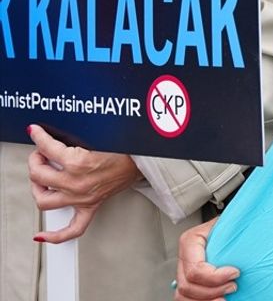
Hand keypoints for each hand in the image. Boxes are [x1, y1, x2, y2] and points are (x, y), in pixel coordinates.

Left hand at [27, 125, 141, 242]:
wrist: (142, 161)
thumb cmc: (124, 149)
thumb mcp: (95, 137)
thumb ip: (71, 136)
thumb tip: (53, 136)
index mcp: (77, 162)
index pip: (46, 148)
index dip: (38, 136)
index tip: (35, 132)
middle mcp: (76, 183)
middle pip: (38, 175)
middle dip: (36, 160)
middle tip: (41, 152)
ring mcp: (81, 198)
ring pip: (43, 200)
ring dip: (37, 188)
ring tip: (40, 179)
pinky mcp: (90, 207)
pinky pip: (72, 229)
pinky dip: (55, 235)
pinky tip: (42, 235)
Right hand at [176, 217, 239, 299]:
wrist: (229, 229)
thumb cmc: (230, 225)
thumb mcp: (230, 220)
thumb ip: (233, 224)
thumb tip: (246, 223)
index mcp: (190, 241)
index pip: (196, 269)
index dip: (215, 277)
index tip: (236, 273)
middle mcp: (184, 258)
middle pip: (188, 286)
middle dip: (213, 291)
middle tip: (234, 286)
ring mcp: (183, 272)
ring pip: (182, 296)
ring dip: (206, 300)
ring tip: (225, 297)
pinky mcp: (188, 282)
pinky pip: (187, 299)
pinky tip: (218, 299)